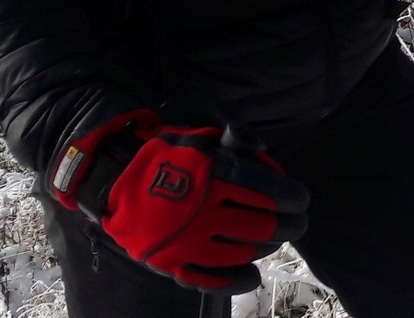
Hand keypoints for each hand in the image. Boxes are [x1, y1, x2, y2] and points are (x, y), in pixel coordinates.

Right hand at [50, 111, 308, 293]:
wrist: (111, 178)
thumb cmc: (165, 153)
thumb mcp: (201, 134)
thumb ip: (235, 138)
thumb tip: (263, 148)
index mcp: (215, 175)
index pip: (271, 192)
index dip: (294, 198)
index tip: (302, 200)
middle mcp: (204, 210)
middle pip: (264, 226)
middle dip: (289, 225)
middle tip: (297, 223)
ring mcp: (187, 241)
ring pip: (244, 252)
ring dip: (267, 247)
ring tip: (274, 239)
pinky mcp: (171, 262)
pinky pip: (212, 279)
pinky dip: (237, 279)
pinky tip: (252, 273)